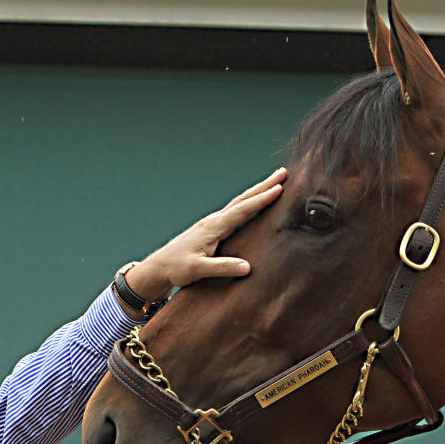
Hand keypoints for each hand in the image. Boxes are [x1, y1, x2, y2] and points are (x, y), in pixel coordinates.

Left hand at [125, 167, 286, 302]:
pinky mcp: (213, 229)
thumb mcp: (198, 270)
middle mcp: (214, 221)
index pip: (242, 210)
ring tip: (275, 183)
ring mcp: (213, 223)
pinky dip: (250, 203)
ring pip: (240, 203)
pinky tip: (256, 203)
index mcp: (213, 227)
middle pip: (243, 199)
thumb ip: (222, 268)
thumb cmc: (176, 268)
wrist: (160, 266)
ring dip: (258, 192)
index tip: (279, 189)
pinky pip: (236, 211)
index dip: (261, 200)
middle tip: (283, 173)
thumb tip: (247, 267)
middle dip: (264, 186)